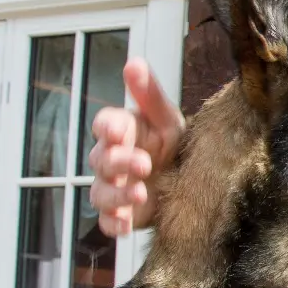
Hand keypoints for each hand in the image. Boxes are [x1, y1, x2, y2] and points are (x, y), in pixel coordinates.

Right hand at [88, 58, 184, 236]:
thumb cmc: (171, 143)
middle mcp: (111, 159)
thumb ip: (149, 93)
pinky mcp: (121, 214)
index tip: (119, 130)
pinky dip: (114, 224)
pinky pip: (107, 222)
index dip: (108, 127)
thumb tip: (133, 62)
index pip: (104, 125)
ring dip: (118, 194)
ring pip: (102, 192)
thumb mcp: (166, 117)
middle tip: (144, 163)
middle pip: (102, 160)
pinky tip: (126, 225)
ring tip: (142, 194)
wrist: (186, 179)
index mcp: (121, 131)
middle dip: (119, 162)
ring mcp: (114, 188)